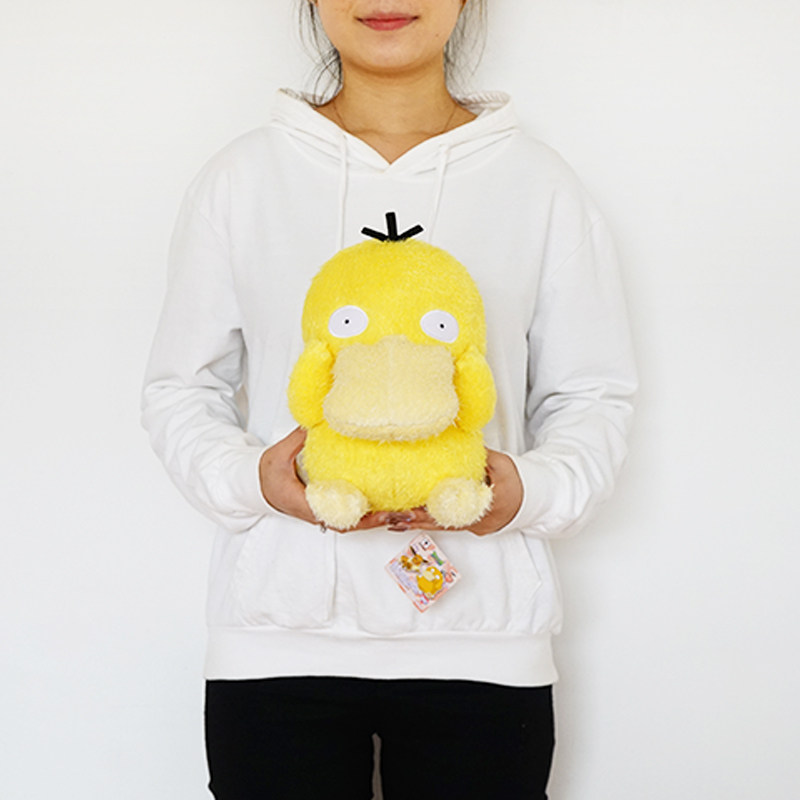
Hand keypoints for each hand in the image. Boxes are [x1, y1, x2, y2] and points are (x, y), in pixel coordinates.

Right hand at [258, 428, 410, 531]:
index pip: (335, 517)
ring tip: (402, 512)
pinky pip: (350, 515)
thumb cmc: (265, 473)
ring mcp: (323, 513)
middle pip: (351, 525)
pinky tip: (387, 504)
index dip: (359, 518)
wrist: (255, 485)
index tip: (379, 513)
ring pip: (353, 523)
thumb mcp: (277, 455)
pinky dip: (368, 513)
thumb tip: (312, 422)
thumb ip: (296, 440)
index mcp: (304, 503)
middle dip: (376, 522)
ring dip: (376, 520)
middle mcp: (316, 513)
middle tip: (401, 514)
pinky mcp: (327, 508)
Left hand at [395, 449, 522, 535]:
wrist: (537, 499)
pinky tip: (405, 516)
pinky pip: (444, 522)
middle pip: (438, 524)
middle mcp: (474, 522)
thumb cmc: (521, 481)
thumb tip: (456, 439)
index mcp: (483, 508)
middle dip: (411, 521)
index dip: (426, 513)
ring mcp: (471, 525)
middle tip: (386, 518)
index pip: (450, 513)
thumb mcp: (501, 463)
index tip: (406, 512)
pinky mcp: (468, 524)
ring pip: (438, 525)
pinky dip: (425, 518)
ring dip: (414, 521)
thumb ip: (477, 455)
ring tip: (387, 518)